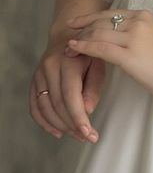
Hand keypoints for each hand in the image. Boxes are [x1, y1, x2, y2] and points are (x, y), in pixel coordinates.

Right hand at [30, 24, 105, 143]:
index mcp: (68, 62)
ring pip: (44, 107)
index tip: (89, 133)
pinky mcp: (34, 81)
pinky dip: (44, 122)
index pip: (70, 95)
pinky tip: (57, 132)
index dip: (78, 117)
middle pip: (57, 104)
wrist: (68, 35)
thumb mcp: (99, 63)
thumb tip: (87, 110)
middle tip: (87, 137)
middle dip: (72, 125)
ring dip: (60, 126)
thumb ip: (94, 86)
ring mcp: (39, 75)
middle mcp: (49, 68)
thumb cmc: (88, 51)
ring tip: (76, 135)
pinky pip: (34, 106)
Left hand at [64, 8, 152, 106]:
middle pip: (101, 21)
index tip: (76, 23)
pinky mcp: (130, 55)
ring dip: (80, 40)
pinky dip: (84, 47)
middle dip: (81, 29)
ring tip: (68, 47)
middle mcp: (138, 22)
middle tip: (67, 36)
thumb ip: (137, 33)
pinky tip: (74, 48)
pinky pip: (100, 48)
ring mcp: (134, 37)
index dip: (89, 18)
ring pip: (98, 33)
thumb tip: (118, 38)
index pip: (110, 14)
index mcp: (144, 16)